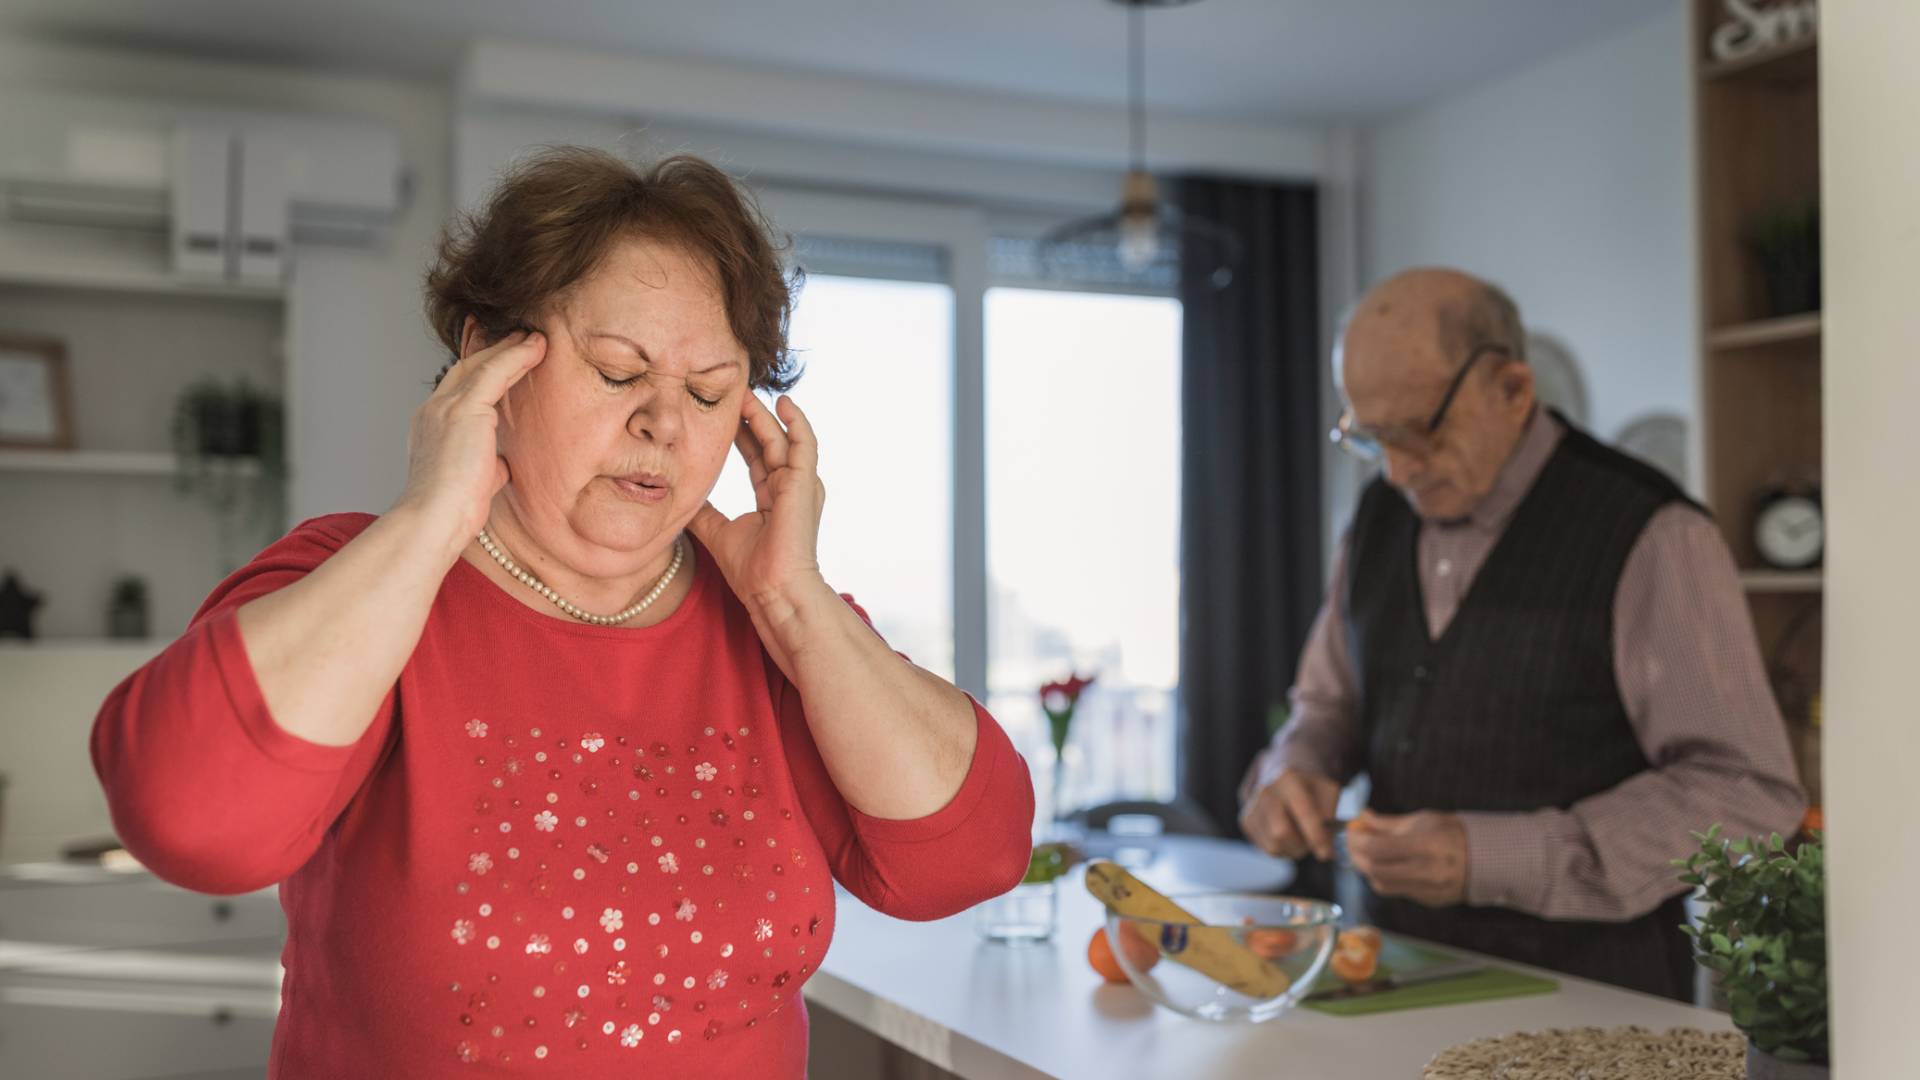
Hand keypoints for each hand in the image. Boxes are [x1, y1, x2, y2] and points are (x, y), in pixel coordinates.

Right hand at [394, 329, 545, 545]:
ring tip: (535, 337)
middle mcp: (433, 410)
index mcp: (431, 426)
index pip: (456, 387)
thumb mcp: (472, 480)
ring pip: (482, 365)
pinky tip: (537, 347)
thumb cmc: (452, 511)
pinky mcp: (464, 409)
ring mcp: (445, 407)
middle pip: (466, 368)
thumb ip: (487, 465)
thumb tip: (502, 464)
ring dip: (510, 348)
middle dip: (492, 348)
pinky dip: (518, 356)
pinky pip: (496, 372)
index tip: (494, 353)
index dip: (477, 368)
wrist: (433, 519)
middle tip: (518, 333)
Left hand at [688, 393, 826, 608]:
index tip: (722, 415)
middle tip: (731, 393)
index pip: (756, 457)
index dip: (741, 435)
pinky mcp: (806, 483)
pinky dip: (797, 421)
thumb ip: (702, 511)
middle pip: (768, 443)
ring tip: (746, 392)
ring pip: (782, 438)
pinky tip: (783, 402)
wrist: (772, 590)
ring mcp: (799, 485)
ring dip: (765, 414)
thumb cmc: (751, 570)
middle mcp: (789, 488)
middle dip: (750, 418)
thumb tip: (681, 496)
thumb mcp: (716, 531)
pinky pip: (804, 444)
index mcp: (772, 497)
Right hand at [1240, 767, 1341, 861]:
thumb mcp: (1327, 790)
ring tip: (1302, 836)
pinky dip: (1283, 848)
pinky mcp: (1246, 821)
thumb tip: (1325, 844)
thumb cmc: (1309, 785)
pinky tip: (1289, 835)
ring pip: (1273, 845)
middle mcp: (1265, 791)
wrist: (1281, 773)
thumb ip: (1329, 814)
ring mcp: (1252, 806)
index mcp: (1288, 778)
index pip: (1303, 812)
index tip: (1327, 853)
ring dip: (1293, 849)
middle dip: (1302, 845)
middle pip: (1281, 833)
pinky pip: (1266, 848)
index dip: (1316, 836)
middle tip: (1314, 843)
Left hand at [1345, 810, 1468, 907]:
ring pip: (1382, 885)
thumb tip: (1362, 818)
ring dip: (1367, 870)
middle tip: (1352, 844)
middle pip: (1376, 870)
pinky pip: (1396, 892)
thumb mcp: (1423, 820)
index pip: (1379, 849)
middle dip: (1357, 856)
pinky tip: (1382, 866)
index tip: (1352, 832)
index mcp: (1427, 845)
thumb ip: (1389, 823)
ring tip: (1365, 855)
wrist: (1486, 859)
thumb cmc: (1452, 833)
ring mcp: (1429, 890)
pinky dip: (1383, 879)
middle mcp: (1428, 871)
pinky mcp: (1429, 901)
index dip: (1358, 841)